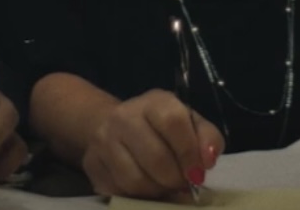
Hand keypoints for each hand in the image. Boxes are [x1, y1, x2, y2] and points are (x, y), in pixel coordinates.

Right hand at [81, 89, 222, 198]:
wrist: (112, 125)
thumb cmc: (161, 127)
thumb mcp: (190, 123)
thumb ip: (208, 139)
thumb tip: (207, 161)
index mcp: (153, 102)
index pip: (173, 122)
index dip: (189, 152)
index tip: (197, 172)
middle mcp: (123, 116)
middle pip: (156, 158)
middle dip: (175, 179)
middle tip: (181, 183)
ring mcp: (103, 141)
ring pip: (136, 181)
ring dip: (157, 191)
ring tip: (163, 185)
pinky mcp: (91, 164)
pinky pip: (119, 191)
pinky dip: (138, 196)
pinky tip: (145, 187)